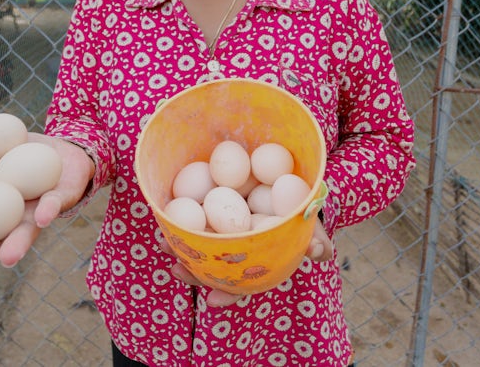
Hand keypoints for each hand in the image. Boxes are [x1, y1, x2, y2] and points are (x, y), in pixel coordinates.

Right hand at [0, 133, 94, 279]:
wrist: (67, 147)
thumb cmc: (24, 153)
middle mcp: (14, 217)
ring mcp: (38, 212)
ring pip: (26, 232)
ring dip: (17, 245)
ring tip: (7, 258)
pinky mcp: (62, 199)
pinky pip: (53, 205)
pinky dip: (47, 211)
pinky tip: (41, 218)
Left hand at [161, 217, 334, 306]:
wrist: (290, 178)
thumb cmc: (300, 211)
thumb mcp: (311, 227)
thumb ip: (316, 241)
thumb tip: (316, 251)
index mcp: (256, 260)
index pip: (240, 284)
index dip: (227, 293)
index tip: (212, 301)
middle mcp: (235, 249)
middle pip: (212, 267)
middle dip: (193, 271)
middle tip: (177, 269)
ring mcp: (221, 229)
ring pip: (199, 243)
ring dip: (179, 244)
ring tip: (163, 243)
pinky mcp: (210, 204)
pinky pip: (192, 212)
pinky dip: (179, 215)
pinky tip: (165, 212)